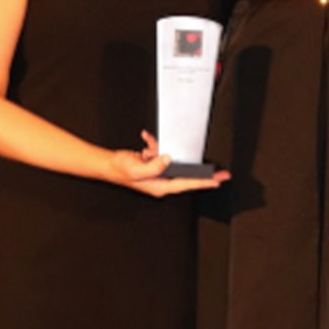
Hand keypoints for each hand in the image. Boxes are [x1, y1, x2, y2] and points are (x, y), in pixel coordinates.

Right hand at [107, 131, 229, 197]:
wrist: (110, 164)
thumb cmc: (121, 170)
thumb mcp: (137, 169)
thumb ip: (154, 166)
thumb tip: (169, 159)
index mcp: (160, 186)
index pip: (187, 184)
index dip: (203, 183)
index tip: (217, 182)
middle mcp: (162, 180)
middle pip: (185, 173)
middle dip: (189, 163)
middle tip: (218, 171)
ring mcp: (159, 172)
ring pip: (172, 158)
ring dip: (160, 149)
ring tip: (146, 150)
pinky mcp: (156, 164)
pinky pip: (162, 153)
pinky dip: (154, 145)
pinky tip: (146, 141)